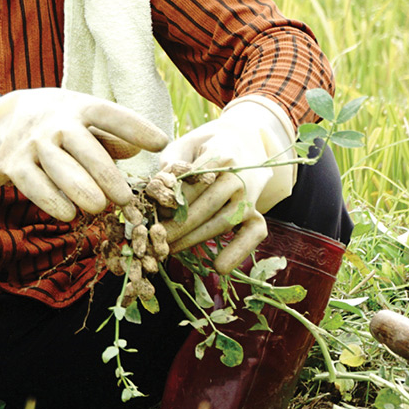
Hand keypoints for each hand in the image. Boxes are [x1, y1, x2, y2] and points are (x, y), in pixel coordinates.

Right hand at [0, 88, 169, 220]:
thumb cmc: (57, 123)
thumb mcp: (82, 120)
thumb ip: (110, 137)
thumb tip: (135, 153)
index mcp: (78, 107)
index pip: (109, 115)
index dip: (135, 128)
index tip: (161, 143)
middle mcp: (54, 122)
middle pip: (85, 148)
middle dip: (106, 174)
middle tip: (125, 198)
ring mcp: (31, 142)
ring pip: (60, 169)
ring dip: (80, 190)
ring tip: (99, 207)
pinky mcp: (11, 164)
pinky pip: (34, 185)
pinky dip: (51, 202)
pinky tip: (69, 214)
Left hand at [161, 97, 298, 272]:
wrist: (246, 141)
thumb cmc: (206, 146)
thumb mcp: (186, 143)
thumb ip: (172, 162)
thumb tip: (158, 185)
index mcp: (221, 156)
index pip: (191, 184)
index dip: (170, 201)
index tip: (150, 213)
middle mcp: (240, 177)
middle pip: (206, 207)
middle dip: (178, 226)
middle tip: (154, 238)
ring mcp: (251, 196)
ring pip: (223, 222)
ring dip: (195, 240)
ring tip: (169, 250)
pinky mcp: (257, 212)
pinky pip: (254, 234)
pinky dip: (239, 251)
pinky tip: (219, 267)